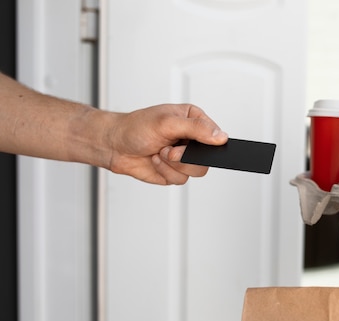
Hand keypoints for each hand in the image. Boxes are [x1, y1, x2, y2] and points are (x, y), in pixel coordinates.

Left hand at [106, 104, 227, 184]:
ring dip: (174, 165)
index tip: (193, 145)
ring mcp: (184, 157)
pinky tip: (156, 161)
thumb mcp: (168, 122)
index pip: (216, 135)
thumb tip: (221, 136)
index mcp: (194, 121)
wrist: (114, 146)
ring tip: (160, 153)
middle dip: (186, 157)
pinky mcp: (175, 172)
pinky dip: (166, 172)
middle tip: (170, 150)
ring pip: (196, 171)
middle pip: (208, 158)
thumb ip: (196, 128)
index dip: (209, 143)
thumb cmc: (135, 127)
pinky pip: (181, 180)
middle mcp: (191, 140)